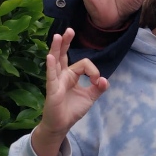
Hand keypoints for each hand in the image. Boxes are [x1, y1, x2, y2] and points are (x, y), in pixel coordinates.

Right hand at [30, 28, 108, 155]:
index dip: (93, 71)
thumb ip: (98, 88)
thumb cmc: (72, 110)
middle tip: (69, 30)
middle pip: (63, 54)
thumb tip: (104, 79)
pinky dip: (51, 66)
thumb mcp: (90, 98)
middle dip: (66, 42)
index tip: (98, 82)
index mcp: (71, 75)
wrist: (61, 125)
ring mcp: (56, 80)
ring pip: (56, 60)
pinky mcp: (52, 89)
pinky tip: (50, 57)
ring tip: (58, 36)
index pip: (83, 64)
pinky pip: (51, 75)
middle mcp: (62, 75)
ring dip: (57, 48)